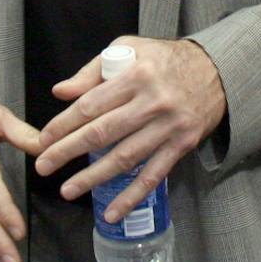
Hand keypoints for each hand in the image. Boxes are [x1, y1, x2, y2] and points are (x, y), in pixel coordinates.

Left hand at [36, 37, 227, 222]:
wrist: (217, 71)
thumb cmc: (165, 60)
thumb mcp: (129, 49)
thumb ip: (93, 70)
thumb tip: (61, 92)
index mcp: (136, 74)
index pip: (91, 104)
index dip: (64, 124)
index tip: (43, 139)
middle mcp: (153, 102)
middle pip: (103, 132)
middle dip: (68, 151)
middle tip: (43, 166)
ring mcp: (168, 127)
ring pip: (125, 158)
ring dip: (93, 177)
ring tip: (68, 190)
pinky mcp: (181, 146)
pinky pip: (153, 176)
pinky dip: (132, 197)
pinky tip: (112, 213)